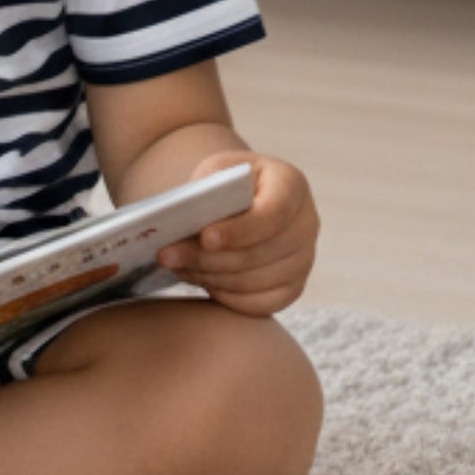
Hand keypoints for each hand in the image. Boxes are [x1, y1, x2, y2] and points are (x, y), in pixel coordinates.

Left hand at [155, 151, 318, 317]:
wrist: (241, 200)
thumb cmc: (226, 183)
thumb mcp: (216, 171)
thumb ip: (206, 190)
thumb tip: (185, 218)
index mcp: (291, 185)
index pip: (274, 213)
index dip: (240, 230)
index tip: (205, 238)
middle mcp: (306, 224)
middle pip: (260, 253)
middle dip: (208, 258)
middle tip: (167, 255)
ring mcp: (303, 259)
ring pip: (256, 281)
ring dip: (210, 276)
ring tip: (176, 265)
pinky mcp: (293, 287)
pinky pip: (260, 304)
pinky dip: (226, 296)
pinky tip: (199, 280)